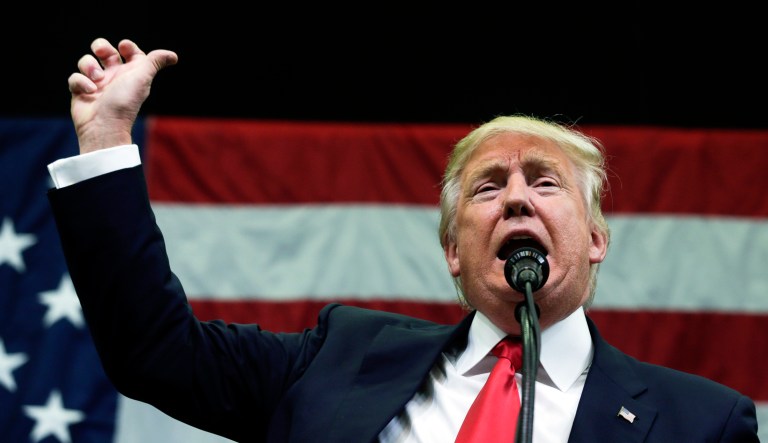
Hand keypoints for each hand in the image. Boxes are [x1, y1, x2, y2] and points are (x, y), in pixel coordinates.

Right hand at [68, 38, 177, 153]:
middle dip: (101, 46)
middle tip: (102, 52)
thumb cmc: (124, 101)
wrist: (104, 125)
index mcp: (130, 73)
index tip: (124, 47)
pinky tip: (90, 92)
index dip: (128, 46)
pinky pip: (75, 77)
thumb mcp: (142, 78)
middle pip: (104, 51)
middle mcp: (114, 77)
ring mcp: (97, 83)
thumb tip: (173, 56)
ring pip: (86, 61)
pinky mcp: (81, 91)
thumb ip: (155, 63)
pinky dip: (81, 82)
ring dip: (89, 66)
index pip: (130, 53)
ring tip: (97, 80)